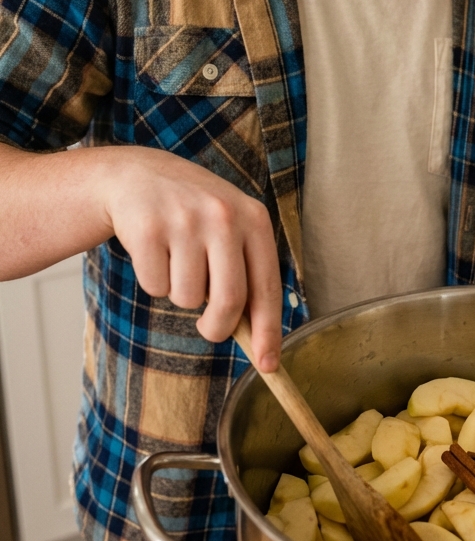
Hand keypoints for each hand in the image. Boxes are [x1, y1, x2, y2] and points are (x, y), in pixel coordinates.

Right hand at [99, 146, 282, 370]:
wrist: (139, 176)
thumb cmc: (194, 214)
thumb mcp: (230, 229)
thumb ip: (246, 274)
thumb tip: (258, 339)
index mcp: (254, 218)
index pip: (267, 287)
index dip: (268, 332)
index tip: (268, 364)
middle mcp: (223, 216)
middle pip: (228, 301)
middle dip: (218, 328)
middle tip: (208, 327)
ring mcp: (184, 221)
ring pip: (186, 298)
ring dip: (180, 294)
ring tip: (178, 261)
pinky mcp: (148, 229)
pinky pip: (155, 287)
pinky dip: (154, 281)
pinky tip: (155, 251)